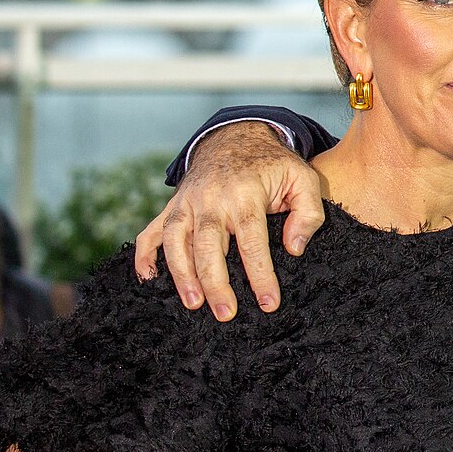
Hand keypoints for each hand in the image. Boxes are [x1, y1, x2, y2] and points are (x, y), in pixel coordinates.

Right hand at [132, 122, 325, 318]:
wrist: (237, 138)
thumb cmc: (274, 166)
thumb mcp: (304, 180)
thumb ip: (307, 214)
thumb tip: (293, 249)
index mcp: (246, 195)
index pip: (252, 242)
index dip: (260, 275)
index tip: (269, 303)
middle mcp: (211, 200)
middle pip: (208, 246)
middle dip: (215, 283)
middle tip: (225, 313)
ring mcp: (187, 203)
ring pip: (175, 241)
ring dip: (181, 274)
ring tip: (193, 304)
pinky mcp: (173, 206)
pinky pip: (151, 231)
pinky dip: (144, 255)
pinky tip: (147, 279)